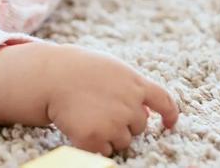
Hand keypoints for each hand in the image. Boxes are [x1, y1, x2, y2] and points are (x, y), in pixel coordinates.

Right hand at [45, 45, 179, 155]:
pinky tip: (81, 126)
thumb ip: (131, 85)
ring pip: (123, 141)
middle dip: (124, 122)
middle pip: (139, 126)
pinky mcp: (95, 138)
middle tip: (100, 108)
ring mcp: (113, 123)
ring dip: (110, 134)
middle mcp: (129, 105)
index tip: (169, 124)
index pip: (165, 101)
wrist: (49, 76)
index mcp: (135, 83)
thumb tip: (146, 109)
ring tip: (89, 114)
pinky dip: (95, 144)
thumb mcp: (111, 68)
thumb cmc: (77, 70)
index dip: (170, 115)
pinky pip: (104, 151)